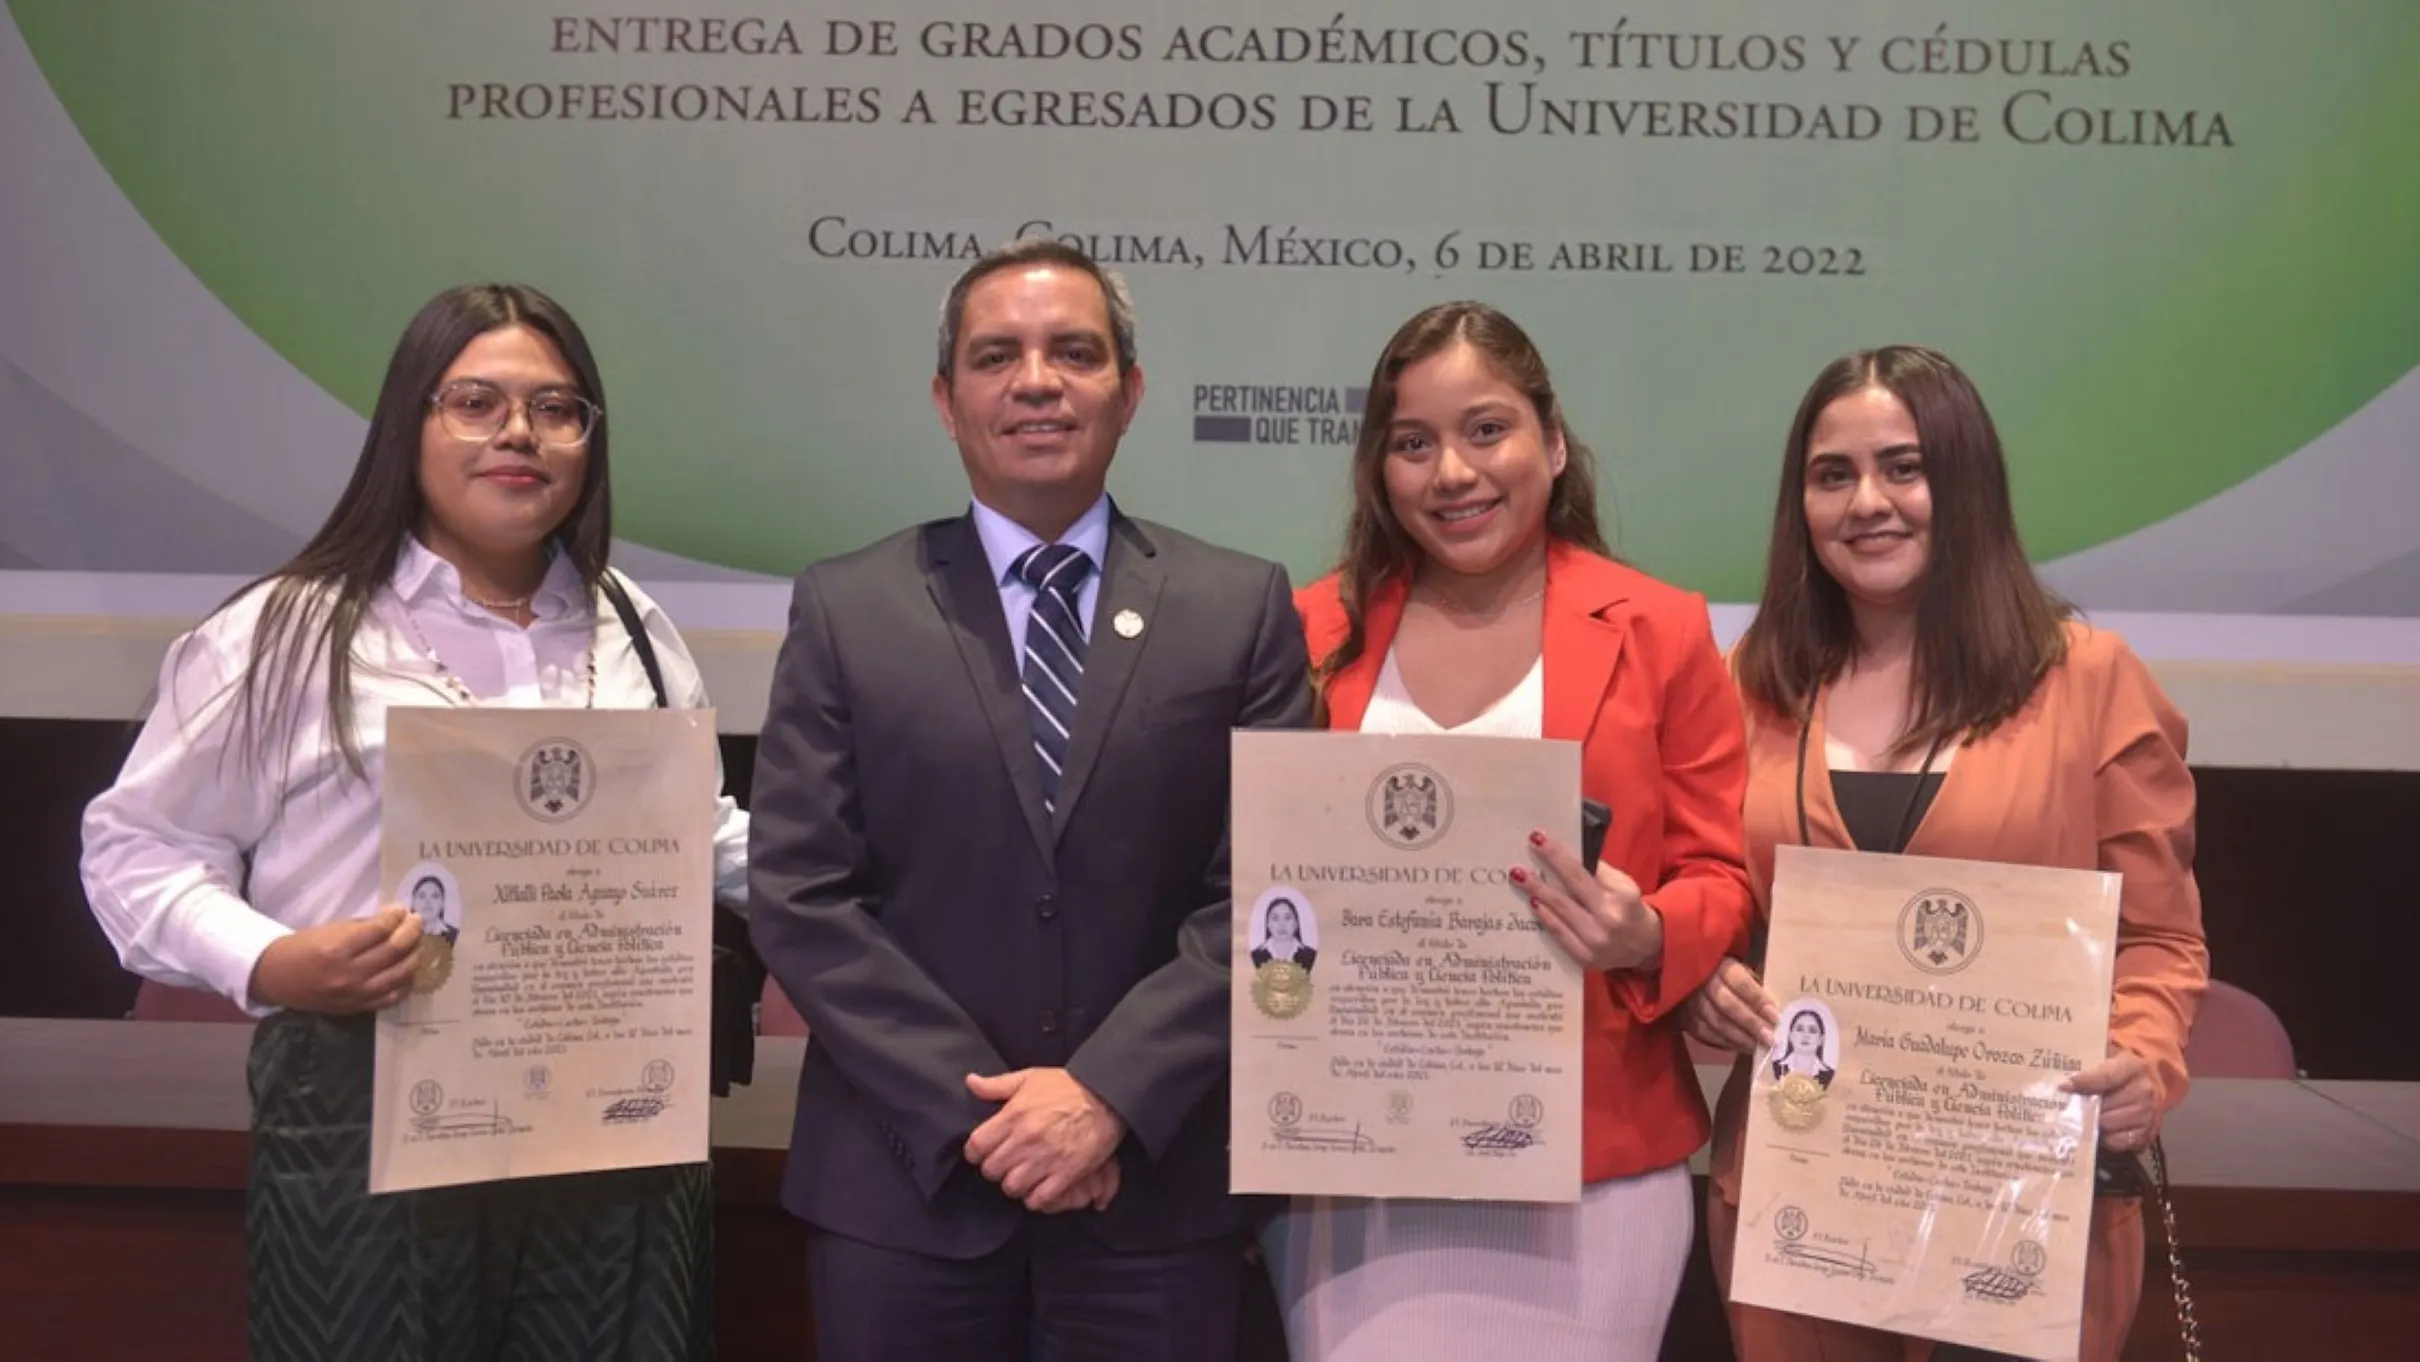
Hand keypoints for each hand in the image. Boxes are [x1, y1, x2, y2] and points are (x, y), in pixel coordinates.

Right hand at [248, 908, 421, 1013]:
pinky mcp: (358, 1008)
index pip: (380, 930)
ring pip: (400, 974)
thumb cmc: (303, 948)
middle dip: (412, 931)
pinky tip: (408, 968)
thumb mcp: (329, 930)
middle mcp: (349, 974)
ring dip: (415, 954)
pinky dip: (406, 981)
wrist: (277, 979)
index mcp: (337, 949)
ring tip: (417, 942)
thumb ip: (362, 927)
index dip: (396, 916)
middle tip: (417, 921)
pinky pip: (393, 996)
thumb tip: (395, 918)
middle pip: (395, 950)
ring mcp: (356, 994)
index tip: (402, 909)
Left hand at [963, 1068, 1124, 1208]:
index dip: (976, 1153)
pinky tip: (1038, 1188)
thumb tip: (970, 1082)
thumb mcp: (1030, 1077)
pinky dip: (1035, 1198)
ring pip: (1012, 1187)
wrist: (1107, 1096)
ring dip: (1014, 1185)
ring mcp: (1046, 1158)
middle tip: (1004, 1165)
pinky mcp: (1066, 1173)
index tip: (983, 1153)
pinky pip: (1039, 1198)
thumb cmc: (1067, 1086)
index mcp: (1014, 1114)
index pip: (977, 1146)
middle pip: (992, 1170)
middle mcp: (1026, 1138)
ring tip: (1021, 1177)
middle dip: (994, 1170)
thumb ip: (997, 1084)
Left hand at [1514, 830, 1661, 971]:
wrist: (1645, 946)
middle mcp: (1608, 920)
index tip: (1537, 838)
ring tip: (1518, 878)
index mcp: (1620, 897)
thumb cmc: (1629, 908)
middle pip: (1568, 892)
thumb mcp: (1624, 885)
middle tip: (1517, 864)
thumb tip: (1566, 855)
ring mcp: (1595, 941)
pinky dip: (1545, 917)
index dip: (1557, 855)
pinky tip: (1533, 903)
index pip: (1581, 872)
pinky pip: (1559, 934)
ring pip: (1560, 912)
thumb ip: (1599, 872)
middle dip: (1541, 876)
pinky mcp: (1585, 957)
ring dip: (1537, 893)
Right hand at [1679, 957, 1778, 1052]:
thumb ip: (1754, 987)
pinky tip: (1740, 1047)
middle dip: (1750, 1023)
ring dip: (1739, 1037)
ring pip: (1715, 1022)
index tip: (1775, 1016)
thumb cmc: (1726, 974)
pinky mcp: (1684, 1017)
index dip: (1757, 999)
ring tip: (1758, 1047)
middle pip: (1727, 1004)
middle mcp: (1702, 982)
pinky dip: (1724, 1042)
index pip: (1740, 982)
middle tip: (1769, 1038)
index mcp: (1720, 965)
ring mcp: (1690, 1001)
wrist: (1692, 978)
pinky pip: (1704, 1033)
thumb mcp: (1741, 970)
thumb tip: (1773, 1011)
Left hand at [2062, 1045, 2159, 1152]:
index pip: (2106, 1077)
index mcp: (2132, 1066)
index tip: (2062, 1087)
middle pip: (2104, 1105)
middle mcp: (2144, 1090)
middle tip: (2066, 1107)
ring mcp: (2147, 1114)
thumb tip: (2064, 1074)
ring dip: (2092, 1122)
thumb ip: (2088, 1061)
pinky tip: (2098, 1130)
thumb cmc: (2117, 1069)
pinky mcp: (2146, 1134)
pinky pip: (2118, 1141)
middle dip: (2083, 1107)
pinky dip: (2104, 1138)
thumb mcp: (2106, 1056)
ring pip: (2108, 1124)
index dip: (2083, 1083)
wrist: (2147, 1084)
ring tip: (2081, 1117)